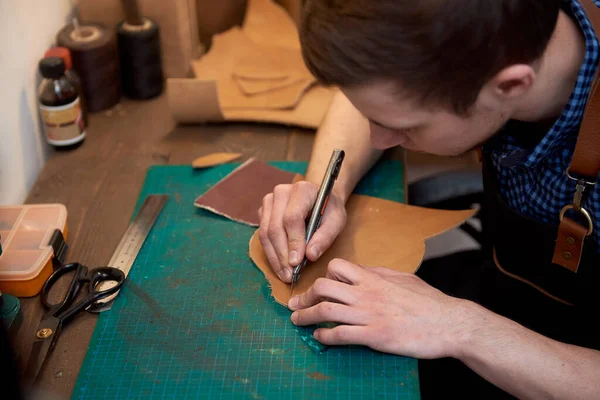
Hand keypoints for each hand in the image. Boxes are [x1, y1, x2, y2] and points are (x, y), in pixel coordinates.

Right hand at [258, 181, 346, 282]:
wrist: (319, 197)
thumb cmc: (329, 209)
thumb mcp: (337, 221)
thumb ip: (325, 237)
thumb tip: (310, 256)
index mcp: (302, 190)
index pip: (292, 218)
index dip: (293, 241)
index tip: (297, 262)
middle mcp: (281, 192)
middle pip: (275, 227)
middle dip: (282, 255)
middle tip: (290, 275)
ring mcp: (269, 201)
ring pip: (265, 233)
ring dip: (274, 257)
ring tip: (285, 275)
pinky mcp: (263, 211)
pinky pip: (262, 235)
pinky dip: (271, 253)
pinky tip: (280, 266)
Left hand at [288, 259, 472, 358]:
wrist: (449, 323)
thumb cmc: (429, 301)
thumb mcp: (403, 278)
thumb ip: (379, 274)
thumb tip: (361, 271)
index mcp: (373, 278)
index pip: (336, 268)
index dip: (323, 277)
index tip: (318, 287)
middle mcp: (367, 293)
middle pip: (323, 288)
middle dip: (304, 297)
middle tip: (295, 305)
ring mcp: (369, 315)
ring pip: (326, 311)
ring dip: (305, 317)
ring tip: (297, 322)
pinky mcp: (375, 336)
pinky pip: (341, 335)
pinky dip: (325, 336)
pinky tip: (319, 337)